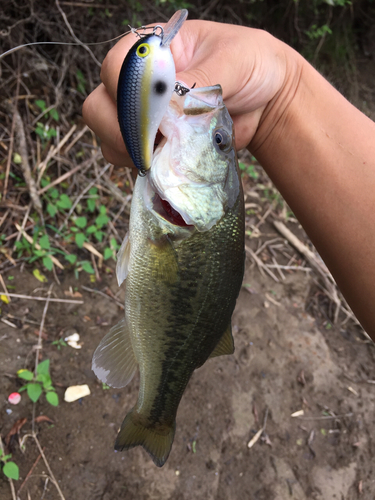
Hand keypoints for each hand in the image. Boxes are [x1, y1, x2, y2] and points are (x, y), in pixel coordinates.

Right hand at [82, 20, 302, 166]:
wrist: (267, 101)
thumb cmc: (251, 66)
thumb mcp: (234, 62)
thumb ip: (202, 80)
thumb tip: (173, 105)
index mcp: (154, 49)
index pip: (116, 66)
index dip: (127, 91)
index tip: (157, 111)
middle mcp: (139, 81)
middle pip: (99, 105)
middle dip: (121, 129)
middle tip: (154, 143)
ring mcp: (142, 114)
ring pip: (107, 135)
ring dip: (129, 151)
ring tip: (162, 155)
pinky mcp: (153, 142)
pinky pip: (126, 158)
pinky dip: (139, 166)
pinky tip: (164, 165)